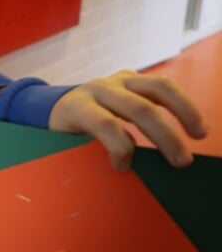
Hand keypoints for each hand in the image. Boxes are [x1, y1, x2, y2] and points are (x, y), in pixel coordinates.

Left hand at [48, 70, 206, 169]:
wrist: (52, 106)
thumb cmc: (62, 133)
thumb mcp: (66, 145)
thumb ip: (89, 154)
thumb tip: (123, 172)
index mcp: (78, 107)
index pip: (104, 124)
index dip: (119, 148)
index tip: (123, 169)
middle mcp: (99, 88)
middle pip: (139, 108)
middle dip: (164, 136)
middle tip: (181, 162)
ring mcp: (117, 80)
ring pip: (159, 87)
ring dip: (184, 111)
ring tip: (200, 134)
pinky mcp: (131, 79)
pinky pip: (162, 86)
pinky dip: (181, 104)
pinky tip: (193, 123)